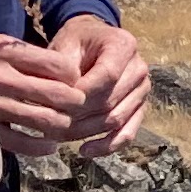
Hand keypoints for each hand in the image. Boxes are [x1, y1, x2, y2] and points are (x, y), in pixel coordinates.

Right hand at [0, 30, 90, 156]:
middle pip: (59, 95)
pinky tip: (49, 144)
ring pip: (46, 120)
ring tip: (66, 123)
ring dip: (64, 124)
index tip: (76, 80)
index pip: (60, 66)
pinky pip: (22, 142)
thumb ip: (28, 55)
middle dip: (78, 102)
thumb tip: (68, 73)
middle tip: (81, 105)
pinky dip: (42, 146)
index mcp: (7, 54)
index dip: (75, 75)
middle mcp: (1, 78)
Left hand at [53, 14, 152, 158]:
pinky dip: (107, 146)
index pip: (107, 76)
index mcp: (123, 45)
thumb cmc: (76, 41)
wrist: (92, 41)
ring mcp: (142, 90)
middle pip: (111, 101)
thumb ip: (62, 67)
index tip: (54, 103)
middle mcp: (139, 68)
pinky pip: (128, 132)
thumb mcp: (65, 43)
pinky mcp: (139, 107)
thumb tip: (57, 97)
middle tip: (48, 125)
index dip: (81, 94)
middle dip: (78, 116)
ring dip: (86, 132)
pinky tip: (84, 151)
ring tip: (58, 136)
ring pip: (116, 119)